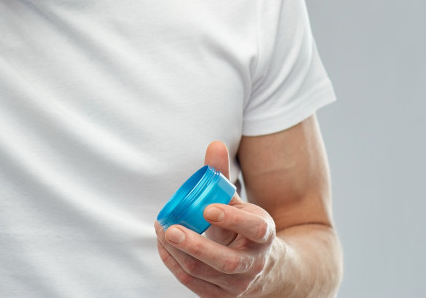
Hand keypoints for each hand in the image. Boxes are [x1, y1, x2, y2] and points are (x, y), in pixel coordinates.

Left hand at [155, 141, 277, 296]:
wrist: (262, 266)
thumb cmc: (243, 226)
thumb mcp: (239, 201)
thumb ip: (223, 176)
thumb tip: (213, 144)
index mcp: (263, 235)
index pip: (253, 229)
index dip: (231, 220)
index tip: (208, 209)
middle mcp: (254, 264)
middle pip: (226, 261)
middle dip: (196, 246)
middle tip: (170, 228)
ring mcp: (237, 284)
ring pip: (204, 272)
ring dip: (177, 252)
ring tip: (162, 230)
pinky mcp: (219, 296)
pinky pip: (192, 282)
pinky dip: (173, 263)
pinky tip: (163, 245)